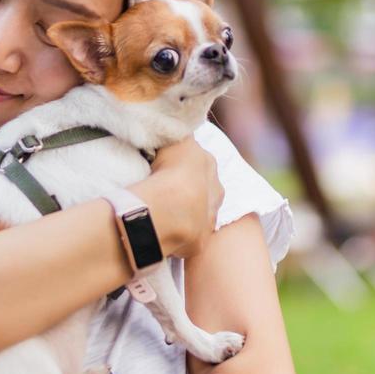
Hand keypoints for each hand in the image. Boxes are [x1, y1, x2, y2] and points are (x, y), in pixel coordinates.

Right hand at [135, 137, 221, 257]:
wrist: (171, 208)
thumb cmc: (171, 170)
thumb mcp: (176, 140)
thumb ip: (178, 136)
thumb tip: (176, 131)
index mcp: (210, 166)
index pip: (198, 163)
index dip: (181, 165)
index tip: (164, 167)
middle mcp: (217, 193)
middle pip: (201, 190)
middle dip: (186, 191)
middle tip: (162, 192)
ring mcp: (209, 220)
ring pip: (195, 216)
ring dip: (181, 215)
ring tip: (159, 214)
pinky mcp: (199, 242)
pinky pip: (185, 238)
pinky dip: (174, 236)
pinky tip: (158, 233)